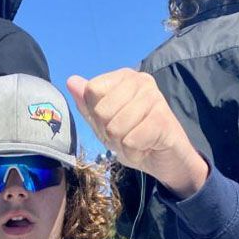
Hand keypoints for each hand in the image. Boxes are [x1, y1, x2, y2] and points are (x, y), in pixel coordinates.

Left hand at [67, 69, 208, 197]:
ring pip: (115, 128)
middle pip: (102, 111)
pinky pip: (131, 141)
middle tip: (128, 136)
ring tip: (137, 143)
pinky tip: (146, 148)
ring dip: (123, 146)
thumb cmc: (136, 140)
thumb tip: (71, 81)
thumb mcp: (105, 126)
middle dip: (110, 134)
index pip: (92, 91)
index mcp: (124, 78)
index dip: (97, 117)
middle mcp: (140, 80)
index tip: (114, 124)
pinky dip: (135, 153)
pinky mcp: (162, 119)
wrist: (166, 161)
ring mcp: (154, 97)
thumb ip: (88, 106)